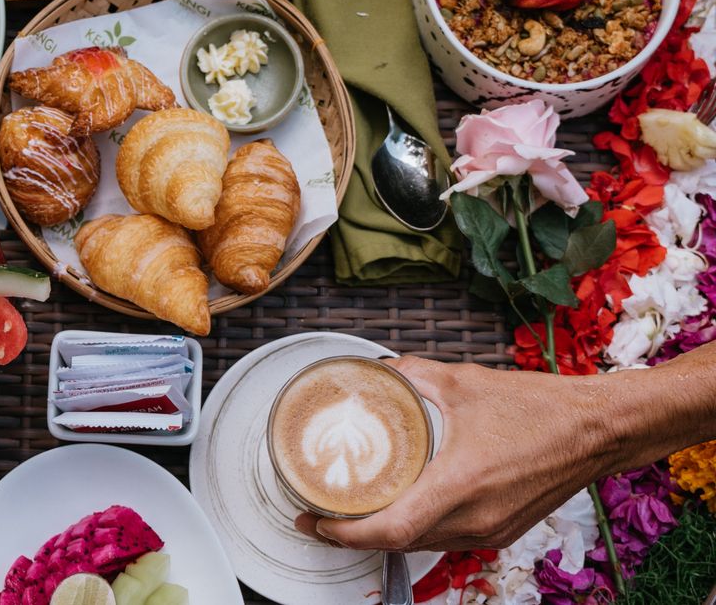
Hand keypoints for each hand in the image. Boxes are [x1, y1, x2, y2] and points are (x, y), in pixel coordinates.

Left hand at [294, 356, 616, 551]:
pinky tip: (400, 510)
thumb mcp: (464, 381)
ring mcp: (490, 530)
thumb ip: (413, 374)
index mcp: (460, 484)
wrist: (598, 430)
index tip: (314, 521)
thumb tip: (378, 368)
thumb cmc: (541, 408)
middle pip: (399, 543)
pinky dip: (416, 530)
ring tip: (351, 515)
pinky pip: (447, 539)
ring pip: (423, 544)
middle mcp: (474, 517)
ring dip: (384, 535)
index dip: (345, 533)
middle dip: (353, 536)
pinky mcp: (502, 530)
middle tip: (320, 517)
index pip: (390, 529)